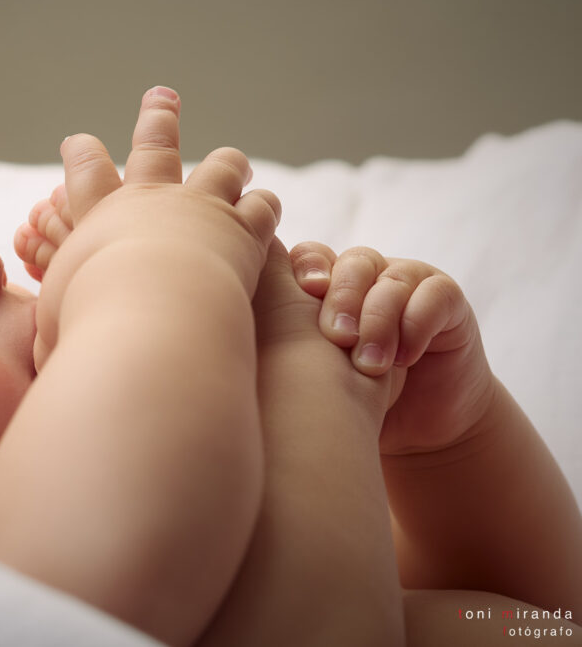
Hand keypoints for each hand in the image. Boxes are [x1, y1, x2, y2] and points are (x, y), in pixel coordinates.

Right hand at [25, 87, 280, 369]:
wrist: (152, 327)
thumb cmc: (93, 332)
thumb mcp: (59, 328)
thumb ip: (60, 328)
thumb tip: (49, 354)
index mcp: (101, 218)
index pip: (85, 172)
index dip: (81, 153)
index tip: (77, 141)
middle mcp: (151, 200)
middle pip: (156, 145)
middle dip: (157, 118)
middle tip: (162, 96)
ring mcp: (201, 209)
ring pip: (222, 166)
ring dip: (228, 162)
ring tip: (235, 161)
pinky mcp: (243, 230)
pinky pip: (262, 206)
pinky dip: (264, 206)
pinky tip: (266, 209)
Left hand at [291, 243, 496, 454]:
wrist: (418, 428)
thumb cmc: (352, 400)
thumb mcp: (314, 375)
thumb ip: (283, 350)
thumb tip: (239, 337)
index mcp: (327, 287)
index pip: (312, 257)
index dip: (307, 268)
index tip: (303, 293)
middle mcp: (366, 278)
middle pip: (352, 263)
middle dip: (342, 298)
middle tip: (337, 338)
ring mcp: (408, 284)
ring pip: (391, 279)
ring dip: (378, 321)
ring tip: (369, 365)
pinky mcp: (447, 302)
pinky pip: (433, 295)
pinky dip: (416, 324)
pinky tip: (403, 358)